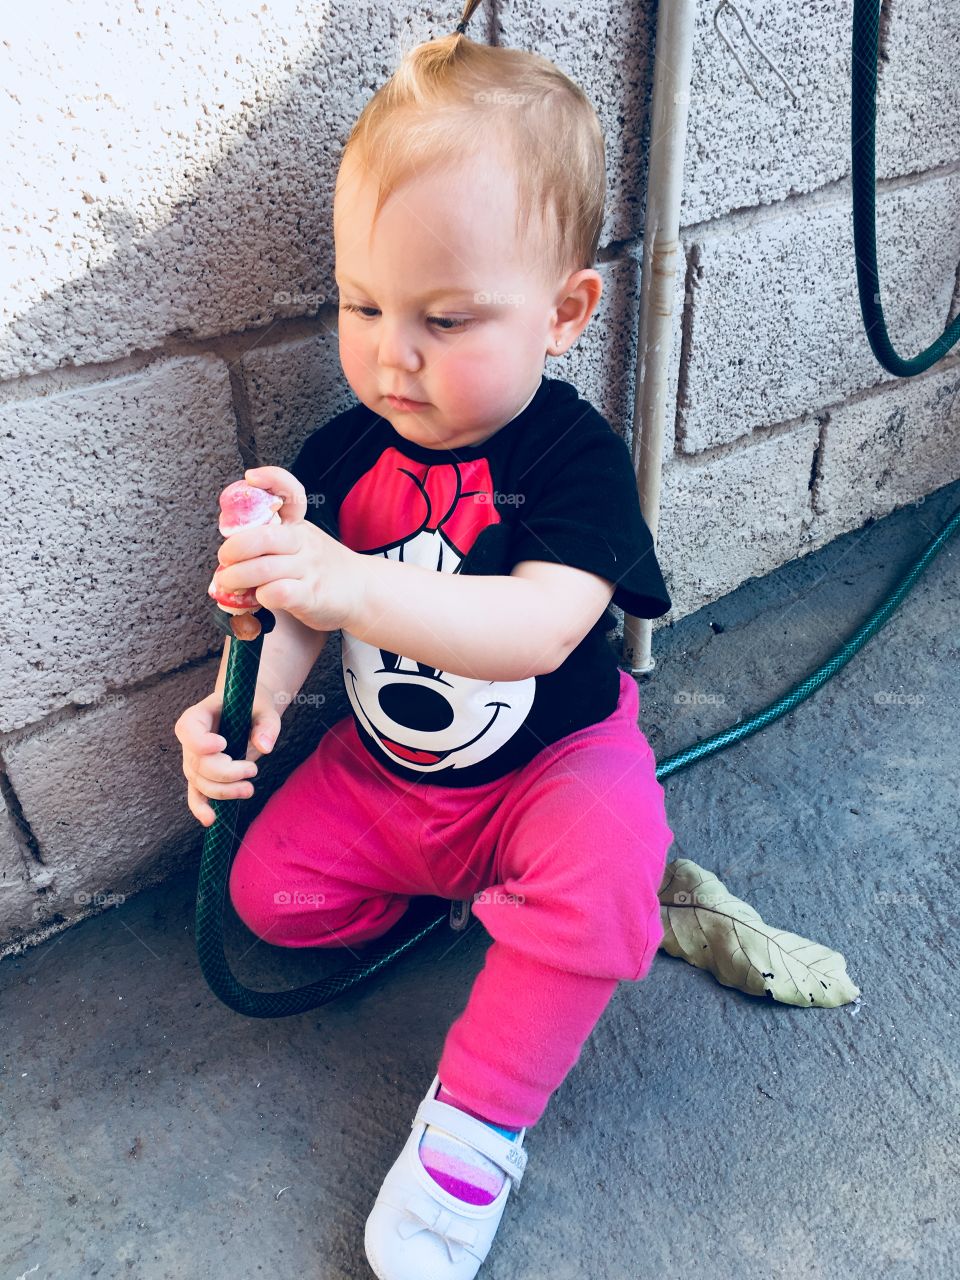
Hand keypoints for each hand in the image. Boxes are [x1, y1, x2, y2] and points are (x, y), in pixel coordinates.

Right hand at [174, 689, 280, 827]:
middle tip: (253, 770)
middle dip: (225, 772)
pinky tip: (210, 820)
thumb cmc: (253, 708)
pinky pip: (196, 794)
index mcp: (199, 716)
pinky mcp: (202, 777)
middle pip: (198, 763)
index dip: (200, 742)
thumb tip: (265, 747)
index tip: (222, 744)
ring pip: (200, 782)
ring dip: (225, 791)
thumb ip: (266, 725)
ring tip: (250, 789)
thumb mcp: (264, 710)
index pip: (188, 729)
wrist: (248, 713)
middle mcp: (191, 740)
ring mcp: (193, 760)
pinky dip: (201, 808)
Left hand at [212, 465, 363, 632]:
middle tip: (224, 559)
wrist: (364, 591)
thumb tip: (229, 549)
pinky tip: (259, 598)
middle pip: (265, 536)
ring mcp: (309, 569)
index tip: (251, 477)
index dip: (272, 480)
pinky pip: (280, 592)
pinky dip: (262, 596)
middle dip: (235, 547)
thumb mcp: (302, 543)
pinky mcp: (312, 596)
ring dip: (237, 576)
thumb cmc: (322, 569)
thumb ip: (272, 540)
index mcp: (299, 526)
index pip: (291, 494)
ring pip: (265, 568)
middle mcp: (304, 543)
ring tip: (228, 582)